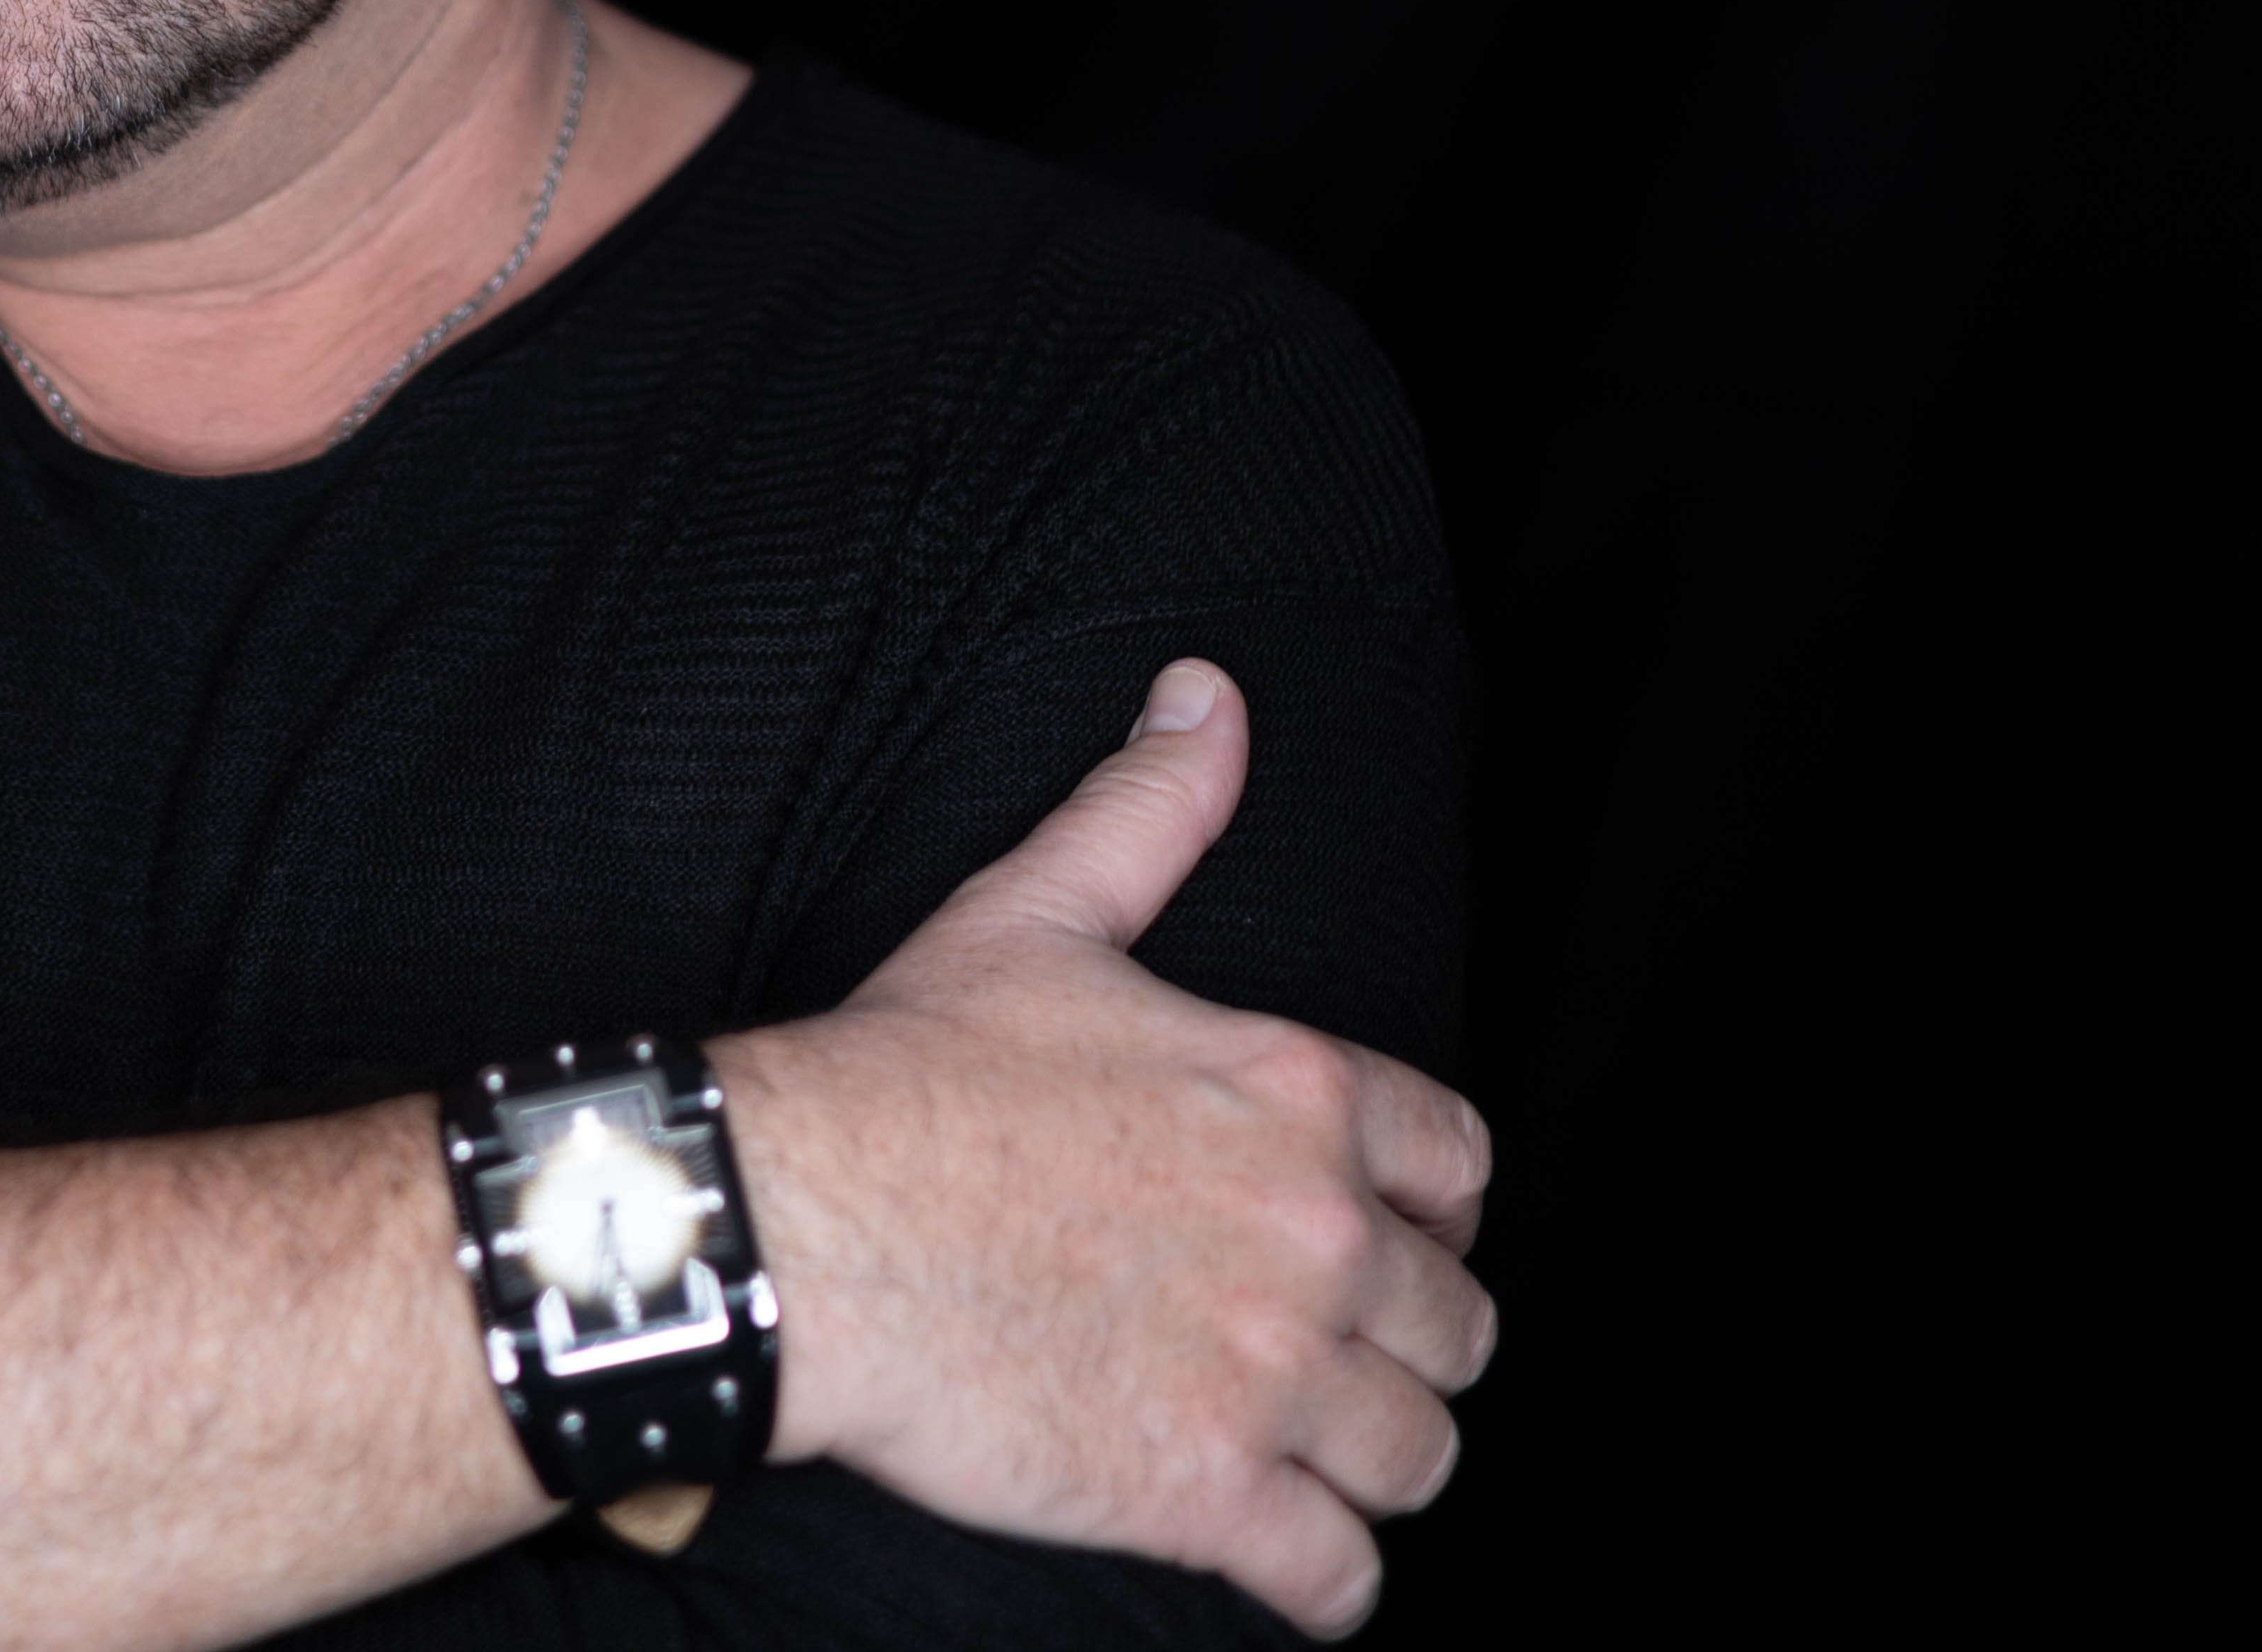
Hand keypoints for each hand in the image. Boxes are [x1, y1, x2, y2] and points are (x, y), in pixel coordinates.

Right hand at [713, 661, 1494, 1636]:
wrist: (801, 1219)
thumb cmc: (908, 1068)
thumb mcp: (1040, 910)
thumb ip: (1149, 808)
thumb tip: (1209, 697)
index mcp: (1298, 1095)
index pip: (1460, 1167)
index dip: (1431, 1206)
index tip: (1387, 1230)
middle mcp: (1315, 1237)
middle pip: (1456, 1323)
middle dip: (1411, 1341)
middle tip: (1344, 1354)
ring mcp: (1270, 1375)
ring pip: (1419, 1452)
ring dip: (1381, 1458)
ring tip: (1323, 1457)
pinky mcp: (1206, 1492)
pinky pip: (1339, 1577)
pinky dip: (1327, 1581)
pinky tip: (1287, 1562)